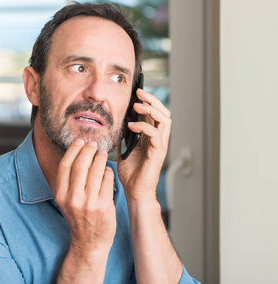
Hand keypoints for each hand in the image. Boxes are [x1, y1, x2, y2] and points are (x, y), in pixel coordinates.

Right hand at [54, 140, 115, 255]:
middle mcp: (73, 198)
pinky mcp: (104, 205)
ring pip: (96, 170)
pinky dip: (108, 171)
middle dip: (88, 150)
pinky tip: (108, 170)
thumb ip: (70, 181)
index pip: (65, 165)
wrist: (89, 243)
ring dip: (100, 158)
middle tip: (94, 144)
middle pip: (81, 165)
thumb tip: (79, 154)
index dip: (73, 150)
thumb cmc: (79, 219)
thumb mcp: (67, 201)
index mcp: (61, 195)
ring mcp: (89, 202)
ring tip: (102, 153)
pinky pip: (108, 179)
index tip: (80, 141)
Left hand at [117, 88, 170, 202]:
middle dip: (152, 100)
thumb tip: (120, 121)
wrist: (134, 191)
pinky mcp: (158, 153)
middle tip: (139, 92)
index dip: (147, 101)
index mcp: (151, 137)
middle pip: (163, 112)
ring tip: (137, 106)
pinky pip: (155, 134)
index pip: (154, 114)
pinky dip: (144, 127)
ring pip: (164, 120)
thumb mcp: (124, 149)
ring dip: (151, 110)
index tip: (136, 93)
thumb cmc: (131, 173)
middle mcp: (158, 139)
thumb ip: (125, 136)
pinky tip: (131, 126)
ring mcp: (160, 145)